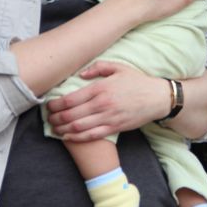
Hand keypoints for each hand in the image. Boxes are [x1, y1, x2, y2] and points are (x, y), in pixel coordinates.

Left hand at [46, 61, 168, 140]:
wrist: (157, 98)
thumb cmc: (137, 82)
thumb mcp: (119, 68)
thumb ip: (98, 68)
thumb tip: (81, 75)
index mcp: (101, 88)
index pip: (70, 99)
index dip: (55, 104)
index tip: (48, 106)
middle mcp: (102, 104)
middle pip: (70, 114)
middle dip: (55, 118)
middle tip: (48, 118)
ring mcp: (108, 118)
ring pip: (78, 127)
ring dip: (62, 129)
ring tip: (54, 128)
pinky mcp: (114, 128)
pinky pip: (91, 136)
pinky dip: (76, 138)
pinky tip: (68, 136)